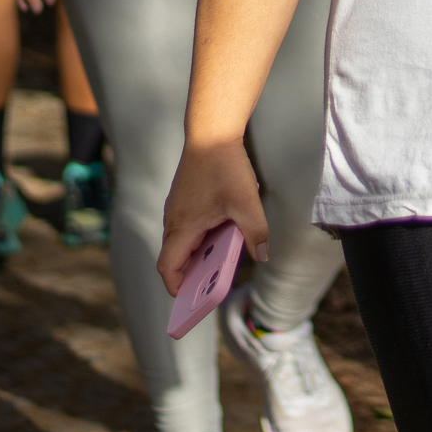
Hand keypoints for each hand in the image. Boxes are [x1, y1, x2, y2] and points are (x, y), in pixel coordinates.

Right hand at [159, 140, 269, 294]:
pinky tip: (225, 233)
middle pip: (177, 258)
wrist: (212, 132)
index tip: (192, 300)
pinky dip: (203, 237)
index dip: (178, 288)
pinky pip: (189, 227)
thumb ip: (256, 235)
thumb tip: (262, 256)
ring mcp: (177, 209)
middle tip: (213, 287)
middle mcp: (174, 220)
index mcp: (182, 227)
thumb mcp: (247, 206)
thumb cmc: (225, 168)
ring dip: (201, 254)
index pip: (168, 268)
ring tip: (223, 263)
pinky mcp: (184, 200)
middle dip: (194, 275)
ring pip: (184, 242)